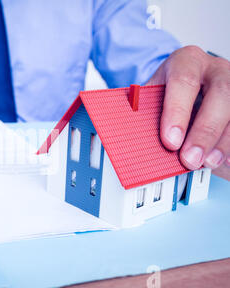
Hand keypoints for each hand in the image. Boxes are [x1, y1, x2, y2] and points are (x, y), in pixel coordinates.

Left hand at [147, 46, 229, 171]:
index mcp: (187, 61)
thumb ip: (145, 110)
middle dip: (204, 131)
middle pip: (220, 95)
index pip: (184, 81)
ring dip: (222, 142)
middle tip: (190, 159)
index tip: (170, 141)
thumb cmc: (167, 92)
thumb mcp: (153, 94)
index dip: (177, 112)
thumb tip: (129, 135)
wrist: (187, 85)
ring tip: (206, 163)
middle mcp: (216, 69)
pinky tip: (221, 160)